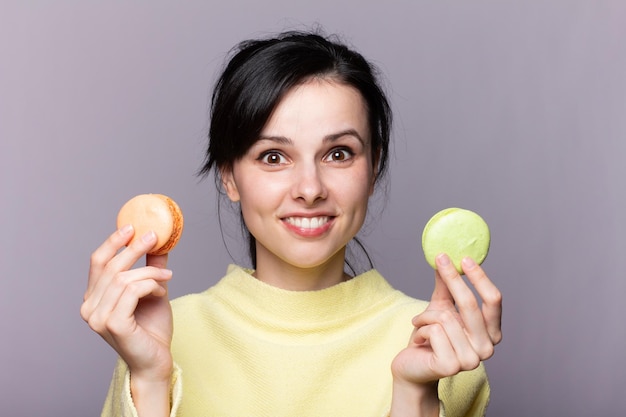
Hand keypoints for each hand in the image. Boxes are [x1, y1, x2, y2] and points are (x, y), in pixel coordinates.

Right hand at [80, 225, 173, 382]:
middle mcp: (89, 308)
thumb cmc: (152, 329)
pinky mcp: (113, 324)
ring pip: (124, 278)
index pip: (97, 263)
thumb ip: (150, 268)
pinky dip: (150, 285)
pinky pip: (132, 291)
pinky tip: (161, 291)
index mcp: (93, 299)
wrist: (156, 361)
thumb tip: (157, 241)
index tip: (131, 227)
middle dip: (134, 249)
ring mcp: (98, 318)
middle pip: (111, 267)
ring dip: (150, 273)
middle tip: (153, 237)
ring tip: (167, 278)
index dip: (113, 242)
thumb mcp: (152, 291)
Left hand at [392, 253, 501, 387]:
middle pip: (471, 304)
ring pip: (446, 317)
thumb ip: (446, 287)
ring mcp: (471, 360)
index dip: (480, 278)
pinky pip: (434, 331)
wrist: (412, 367)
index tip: (464, 258)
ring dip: (427, 315)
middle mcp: (486, 348)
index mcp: (491, 333)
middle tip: (440, 259)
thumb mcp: (440, 308)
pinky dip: (421, 328)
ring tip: (420, 323)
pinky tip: (419, 339)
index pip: (493, 300)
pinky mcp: (451, 366)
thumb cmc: (430, 338)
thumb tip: (446, 258)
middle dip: (453, 279)